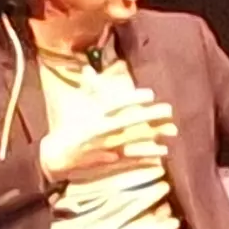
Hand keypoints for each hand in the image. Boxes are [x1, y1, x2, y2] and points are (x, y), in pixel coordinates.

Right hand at [39, 90, 173, 184]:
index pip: (115, 103)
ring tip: (173, 131)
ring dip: (154, 136)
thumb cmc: (69, 127)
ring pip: (134, 140)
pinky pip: (132, 157)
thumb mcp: (77, 105)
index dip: (133, 98)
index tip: (151, 94)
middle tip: (169, 109)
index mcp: (93, 114)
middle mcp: (100, 130)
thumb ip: (88, 87)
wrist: (56, 155)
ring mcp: (105, 146)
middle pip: (128, 121)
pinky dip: (148, 155)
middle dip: (149, 115)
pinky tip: (164, 151)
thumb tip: (88, 68)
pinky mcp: (109, 160)